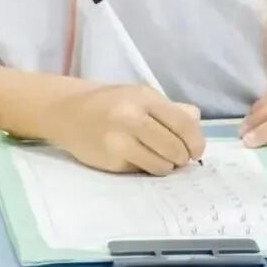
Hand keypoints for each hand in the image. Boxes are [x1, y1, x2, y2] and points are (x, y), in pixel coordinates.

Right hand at [43, 83, 204, 174]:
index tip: (197, 151)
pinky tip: (141, 160)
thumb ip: (171, 109)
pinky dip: (147, 169)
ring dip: (167, 166)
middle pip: (174, 147)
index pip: (183, 123)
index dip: (195, 141)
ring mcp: (120, 141)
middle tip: (181, 159)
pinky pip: (140, 170)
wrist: (70, 112)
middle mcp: (133, 117)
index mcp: (145, 97)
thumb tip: (196, 125)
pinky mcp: (111, 160)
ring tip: (163, 161)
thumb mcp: (142, 96)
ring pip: (160, 164)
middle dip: (183, 158)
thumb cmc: (112, 103)